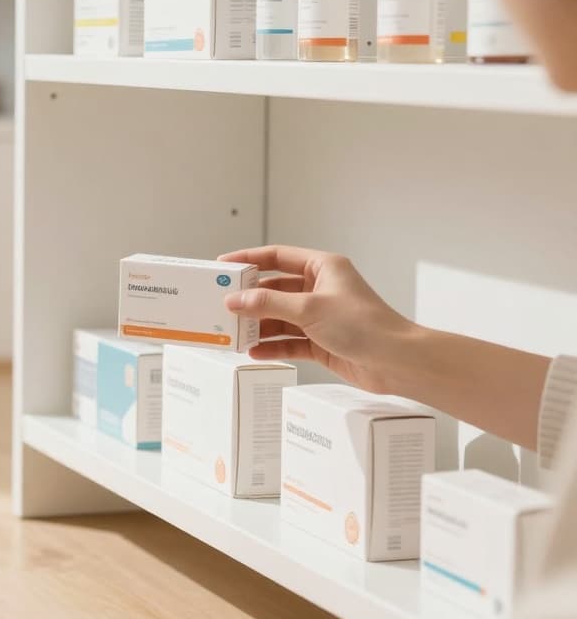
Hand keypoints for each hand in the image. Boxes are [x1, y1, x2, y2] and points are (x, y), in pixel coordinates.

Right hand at [218, 246, 416, 392]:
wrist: (396, 362)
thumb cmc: (364, 325)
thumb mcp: (309, 309)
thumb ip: (268, 303)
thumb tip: (235, 300)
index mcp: (322, 268)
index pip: (277, 257)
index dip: (248, 259)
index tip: (223, 266)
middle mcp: (320, 289)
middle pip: (274, 290)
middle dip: (250, 300)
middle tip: (222, 306)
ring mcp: (320, 317)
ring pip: (279, 317)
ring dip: (258, 326)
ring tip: (233, 334)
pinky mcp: (321, 342)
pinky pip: (288, 341)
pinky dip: (272, 346)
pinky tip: (254, 352)